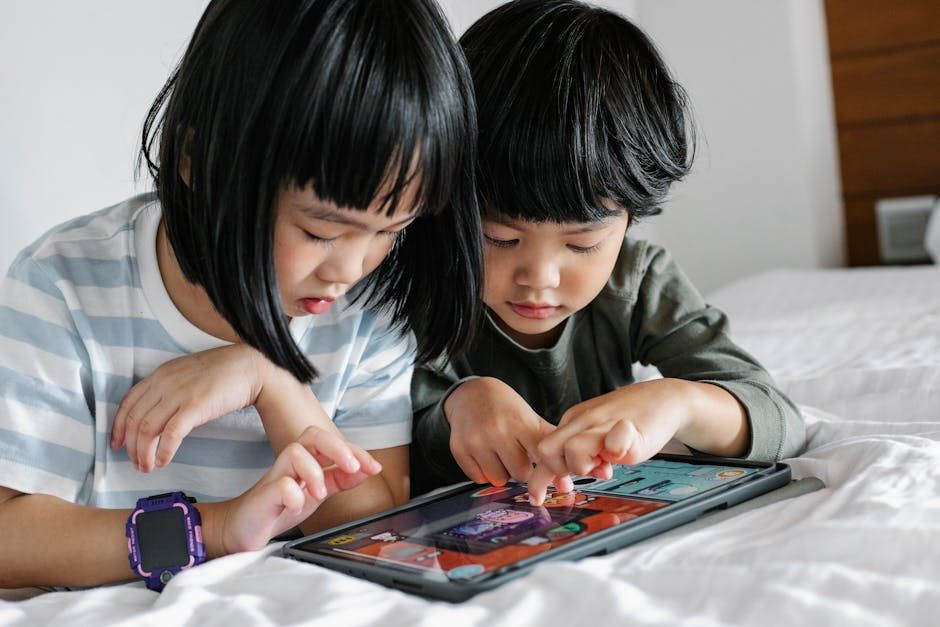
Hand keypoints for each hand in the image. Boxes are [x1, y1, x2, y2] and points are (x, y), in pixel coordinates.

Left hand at [111, 344, 273, 471]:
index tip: (117, 443)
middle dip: (131, 446)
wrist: (251, 367)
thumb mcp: (188, 373)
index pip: (128, 402)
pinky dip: (164, 450)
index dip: (118, 426)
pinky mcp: (195, 405)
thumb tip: (157, 413)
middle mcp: (165, 382)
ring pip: (147, 429)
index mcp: (161, 374)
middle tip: (136, 462)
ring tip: (148, 466)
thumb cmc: (224, 372)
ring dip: (144, 453)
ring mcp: (179, 393)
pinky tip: (163, 461)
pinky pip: (171, 433)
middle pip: (135, 419)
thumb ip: (169, 387)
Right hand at [221, 426, 381, 552]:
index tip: (374, 467)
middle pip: (312, 435)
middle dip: (338, 448)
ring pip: (295, 452)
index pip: (331, 442)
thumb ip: (340, 479)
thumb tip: (369, 469)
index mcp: (306, 460)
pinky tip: (298, 506)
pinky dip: (294, 495)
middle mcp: (290, 464)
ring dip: (315, 472)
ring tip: (321, 494)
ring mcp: (275, 477)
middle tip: (354, 468)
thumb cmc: (278, 507)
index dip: (355, 451)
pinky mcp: (263, 496)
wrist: (242, 530)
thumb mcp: (317, 493)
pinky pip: (280, 485)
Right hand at [444, 377, 568, 488]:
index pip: (540, 457)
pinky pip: (478, 478)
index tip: (541, 462)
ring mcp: (476, 441)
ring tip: (500, 454)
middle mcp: (497, 431)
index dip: (543, 464)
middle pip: (520, 473)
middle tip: (518, 456)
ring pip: (498, 479)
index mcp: (520, 422)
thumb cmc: (506, 409)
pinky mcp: (459, 449)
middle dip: (522, 470)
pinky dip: (484, 472)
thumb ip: (549, 448)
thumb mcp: (531, 419)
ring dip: (502, 472)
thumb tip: (565, 485)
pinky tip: (485, 455)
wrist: (471, 394)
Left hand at [527, 380, 690, 504]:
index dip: (541, 476)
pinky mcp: (630, 429)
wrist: (665, 398)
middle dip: (559, 471)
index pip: (543, 449)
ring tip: (605, 464)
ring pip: (573, 448)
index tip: (540, 496)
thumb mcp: (596, 433)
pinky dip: (615, 451)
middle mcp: (583, 420)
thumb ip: (579, 452)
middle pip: (548, 450)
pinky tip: (623, 455)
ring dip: (584, 466)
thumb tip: (561, 481)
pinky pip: (615, 441)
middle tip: (584, 472)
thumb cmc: (630, 419)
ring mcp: (605, 423)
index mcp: (573, 422)